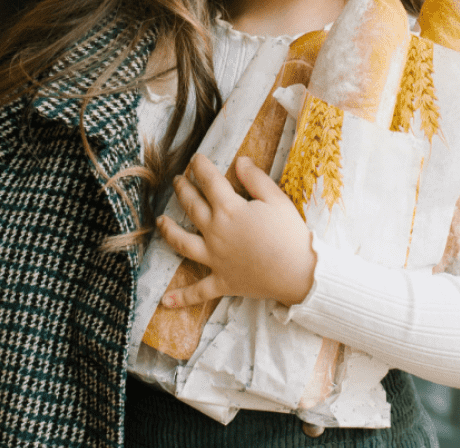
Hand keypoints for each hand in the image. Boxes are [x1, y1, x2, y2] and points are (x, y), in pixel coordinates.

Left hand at [157, 153, 316, 308]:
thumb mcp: (276, 199)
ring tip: (159, 221)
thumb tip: (239, 161)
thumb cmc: (290, 234)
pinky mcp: (222, 281)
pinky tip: (164, 301)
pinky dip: (181, 298)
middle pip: (192, 206)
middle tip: (177, 180)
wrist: (300, 273)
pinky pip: (198, 291)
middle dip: (182, 190)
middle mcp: (215, 232)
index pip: (209, 181)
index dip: (200, 166)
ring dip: (169, 230)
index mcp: (229, 210)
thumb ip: (255, 178)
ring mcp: (215, 258)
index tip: (195, 158)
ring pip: (183, 243)